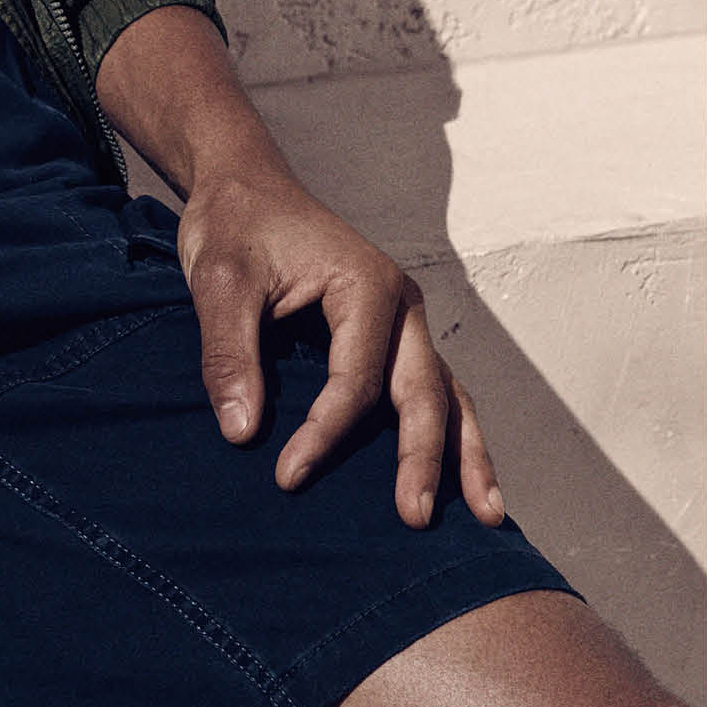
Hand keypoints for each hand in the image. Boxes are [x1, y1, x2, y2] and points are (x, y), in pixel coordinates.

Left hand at [175, 159, 504, 529]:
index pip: (356, 379)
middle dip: (425, 458)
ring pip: (446, 394)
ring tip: (487, 516)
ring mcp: (404, 322)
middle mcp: (401, 304)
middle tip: (415, 517)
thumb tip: (242, 432)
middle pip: (424, 391)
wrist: (245, 189)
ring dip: (465, 454)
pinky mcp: (393, 337)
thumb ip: (228, 353)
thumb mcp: (219, 282)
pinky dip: (451, 434)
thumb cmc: (235, 227)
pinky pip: (432, 390)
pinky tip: (465, 481)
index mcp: (366, 285)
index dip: (325, 433)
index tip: (287, 475)